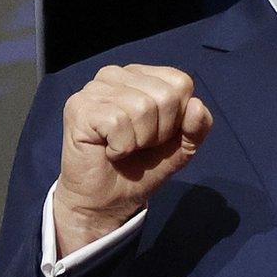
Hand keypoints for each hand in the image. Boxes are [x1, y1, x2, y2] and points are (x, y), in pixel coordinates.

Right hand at [56, 64, 212, 253]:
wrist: (107, 201)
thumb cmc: (140, 169)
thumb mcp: (180, 147)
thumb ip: (197, 127)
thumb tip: (197, 105)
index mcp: (140, 76)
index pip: (180, 82)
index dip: (178, 118)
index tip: (157, 135)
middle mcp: (115, 75)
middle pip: (165, 96)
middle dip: (159, 132)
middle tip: (138, 145)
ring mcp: (93, 90)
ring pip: (142, 108)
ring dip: (138, 141)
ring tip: (123, 148)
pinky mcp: (78, 108)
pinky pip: (117, 122)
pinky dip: (120, 147)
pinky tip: (108, 151)